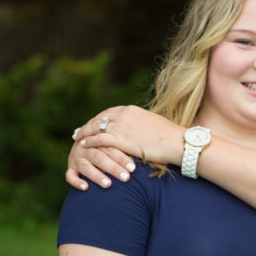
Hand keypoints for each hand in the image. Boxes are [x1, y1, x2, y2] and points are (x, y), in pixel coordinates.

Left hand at [66, 105, 184, 188]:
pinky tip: (83, 145)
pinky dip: (90, 141)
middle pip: (100, 118)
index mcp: (132, 110)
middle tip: (79, 131)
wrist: (177, 142)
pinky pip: (100, 139)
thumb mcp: (153, 124)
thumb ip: (141, 124)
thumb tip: (139, 129)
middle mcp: (124, 115)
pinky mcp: (121, 140)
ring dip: (85, 133)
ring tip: (77, 138)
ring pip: (96, 127)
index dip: (99, 119)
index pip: (109, 113)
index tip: (93, 123)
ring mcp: (122, 127)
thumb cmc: (170, 137)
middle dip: (88, 125)